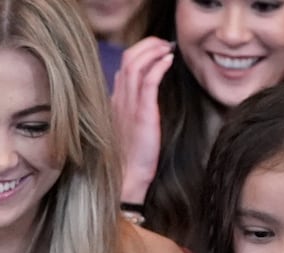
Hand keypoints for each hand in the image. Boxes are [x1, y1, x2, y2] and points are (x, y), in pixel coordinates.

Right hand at [112, 37, 176, 203]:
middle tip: (164, 44)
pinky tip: (168, 61)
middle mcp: (119, 98)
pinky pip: (148, 80)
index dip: (140, 52)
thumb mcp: (127, 130)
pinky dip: (158, 65)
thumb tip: (136, 93)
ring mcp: (129, 104)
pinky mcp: (142, 113)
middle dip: (148, 44)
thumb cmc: (129, 158)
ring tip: (168, 48)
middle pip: (128, 58)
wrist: (126, 177)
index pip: (124, 66)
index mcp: (115, 101)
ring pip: (136, 63)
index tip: (156, 50)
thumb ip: (129, 109)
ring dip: (154, 50)